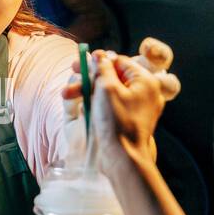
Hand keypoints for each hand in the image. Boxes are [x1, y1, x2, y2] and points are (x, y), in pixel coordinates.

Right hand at [62, 37, 179, 170]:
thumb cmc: (117, 123)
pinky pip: (109, 105)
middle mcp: (144, 93)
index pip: (121, 61)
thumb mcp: (106, 88)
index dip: (100, 60)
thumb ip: (102, 67)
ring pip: (109, 91)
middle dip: (90, 75)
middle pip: (114, 76)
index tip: (82, 62)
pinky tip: (80, 107)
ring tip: (67, 94)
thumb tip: (100, 55)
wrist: (122, 159)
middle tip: (73, 70)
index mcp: (146, 81)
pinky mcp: (126, 121)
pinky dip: (94, 103)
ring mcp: (136, 108)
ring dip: (87, 89)